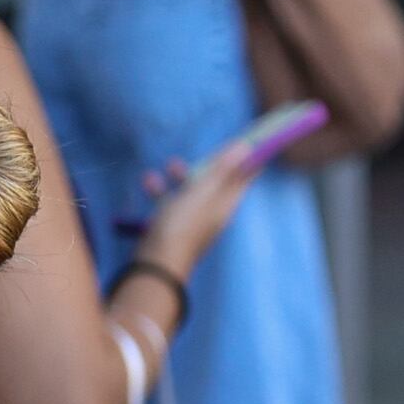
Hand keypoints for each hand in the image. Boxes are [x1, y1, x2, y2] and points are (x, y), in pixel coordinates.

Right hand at [131, 103, 307, 291]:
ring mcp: (193, 220)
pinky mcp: (174, 226)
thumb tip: (246, 148)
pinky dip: (162, 190)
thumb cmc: (181, 225)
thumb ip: (222, 170)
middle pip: (218, 182)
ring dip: (181, 176)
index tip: (255, 140)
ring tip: (169, 165)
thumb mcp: (202, 192)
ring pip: (192, 190)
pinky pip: (171, 202)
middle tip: (210, 150)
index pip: (245, 176)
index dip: (250, 158)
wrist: (156, 264)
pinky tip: (149, 182)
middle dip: (211, 164)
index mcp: (225, 204)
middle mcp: (213, 212)